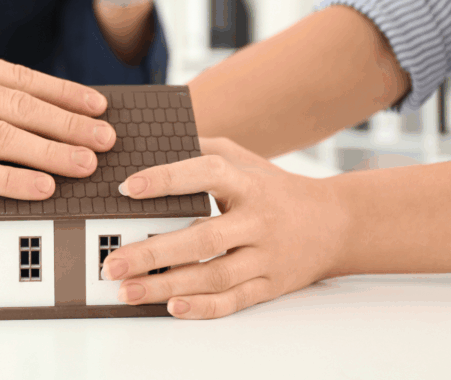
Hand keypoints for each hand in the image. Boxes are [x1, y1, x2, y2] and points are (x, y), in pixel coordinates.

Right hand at [0, 41, 114, 200]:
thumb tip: (18, 118)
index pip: (16, 76)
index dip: (62, 92)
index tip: (98, 105)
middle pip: (17, 104)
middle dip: (69, 122)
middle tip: (106, 138)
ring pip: (1, 135)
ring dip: (51, 151)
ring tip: (86, 163)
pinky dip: (10, 179)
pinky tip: (40, 187)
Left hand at [100, 137, 349, 318]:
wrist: (337, 223)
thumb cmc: (275, 188)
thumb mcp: (245, 158)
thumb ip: (203, 148)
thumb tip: (154, 144)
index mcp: (247, 183)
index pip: (205, 174)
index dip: (166, 179)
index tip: (128, 188)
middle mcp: (257, 220)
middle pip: (203, 238)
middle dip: (153, 253)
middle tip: (113, 262)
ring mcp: (266, 256)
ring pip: (214, 275)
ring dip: (167, 286)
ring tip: (127, 290)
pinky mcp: (270, 285)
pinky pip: (234, 300)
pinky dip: (203, 306)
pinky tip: (172, 307)